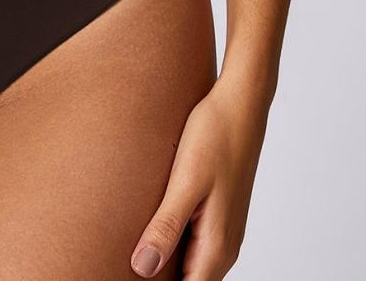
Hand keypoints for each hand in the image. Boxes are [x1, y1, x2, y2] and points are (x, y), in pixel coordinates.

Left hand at [130, 74, 269, 278]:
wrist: (240, 103)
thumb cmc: (215, 136)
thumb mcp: (185, 181)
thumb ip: (166, 227)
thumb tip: (143, 268)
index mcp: (217, 246)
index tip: (129, 277)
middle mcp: (224, 245)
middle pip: (189, 280)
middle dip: (159, 278)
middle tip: (125, 264)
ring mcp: (223, 228)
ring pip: (191, 262)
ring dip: (165, 260)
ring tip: (132, 250)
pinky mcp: (218, 211)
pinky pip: (194, 241)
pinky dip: (173, 242)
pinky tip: (149, 227)